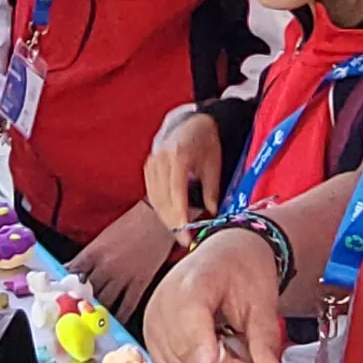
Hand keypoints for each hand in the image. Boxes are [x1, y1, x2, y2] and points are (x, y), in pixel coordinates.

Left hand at [66, 199, 177, 313]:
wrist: (160, 218)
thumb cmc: (132, 222)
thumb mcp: (104, 236)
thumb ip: (89, 254)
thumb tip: (74, 269)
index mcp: (94, 252)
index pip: (73, 273)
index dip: (66, 285)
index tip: (61, 295)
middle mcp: (106, 267)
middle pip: (87, 291)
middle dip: (81, 302)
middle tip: (75, 313)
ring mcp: (123, 277)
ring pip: (105, 302)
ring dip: (98, 312)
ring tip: (92, 321)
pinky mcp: (140, 283)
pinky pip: (127, 305)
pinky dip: (120, 316)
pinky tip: (115, 323)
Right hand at [140, 225, 290, 362]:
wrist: (225, 253)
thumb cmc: (243, 272)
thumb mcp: (263, 303)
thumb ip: (265, 341)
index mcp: (196, 282)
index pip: (190, 317)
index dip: (200, 346)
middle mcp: (166, 300)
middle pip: (185, 350)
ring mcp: (154, 318)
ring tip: (226, 351)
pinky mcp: (150, 333)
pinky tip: (208, 353)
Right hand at [144, 109, 226, 229]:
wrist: (190, 121)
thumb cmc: (206, 141)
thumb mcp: (214, 164)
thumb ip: (211, 190)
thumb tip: (212, 214)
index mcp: (178, 156)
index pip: (176, 193)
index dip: (179, 217)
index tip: (186, 235)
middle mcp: (160, 159)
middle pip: (162, 199)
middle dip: (173, 223)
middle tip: (185, 241)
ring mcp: (151, 163)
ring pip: (155, 199)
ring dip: (166, 218)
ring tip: (180, 233)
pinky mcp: (148, 167)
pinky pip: (152, 193)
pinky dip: (161, 208)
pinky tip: (172, 218)